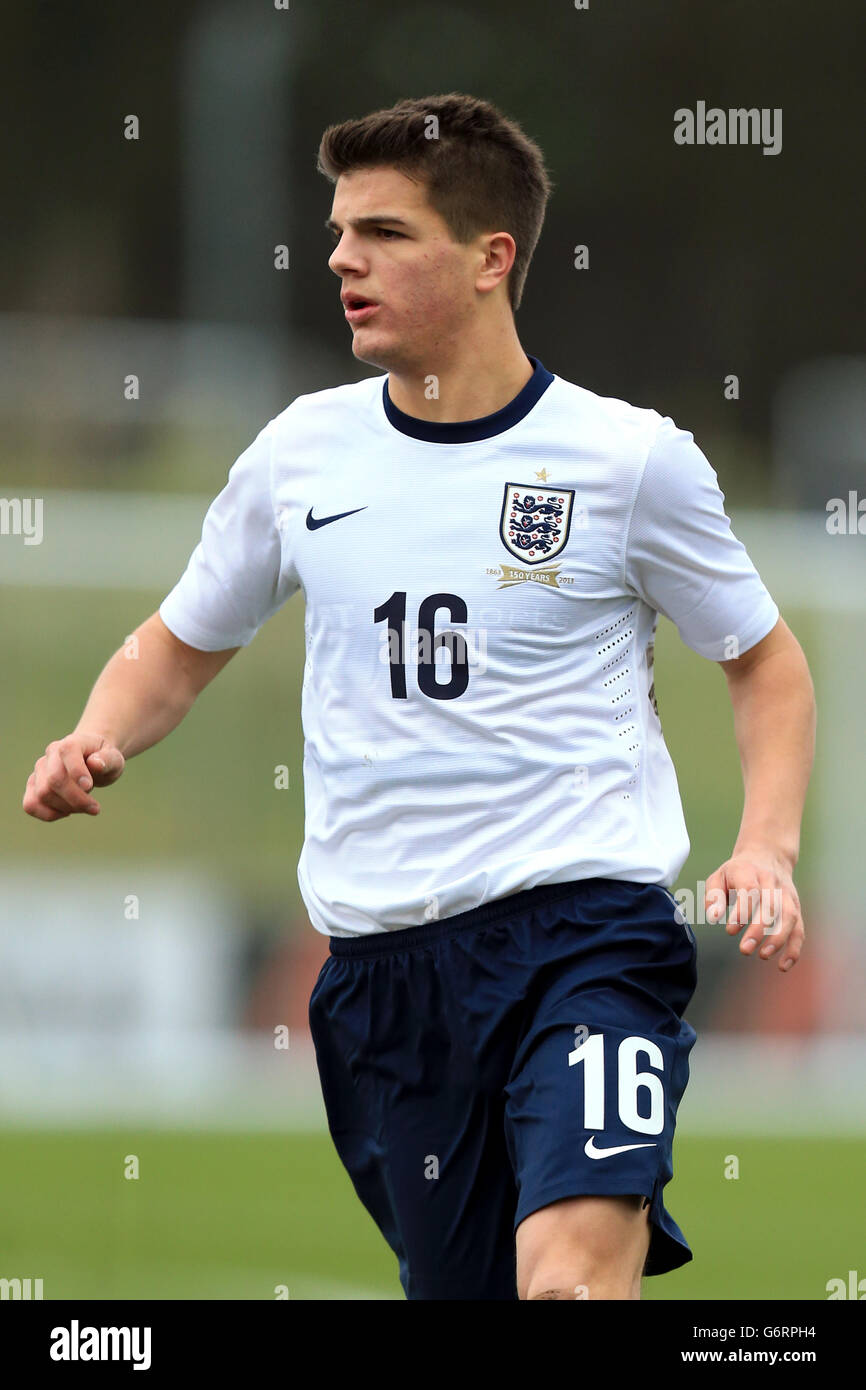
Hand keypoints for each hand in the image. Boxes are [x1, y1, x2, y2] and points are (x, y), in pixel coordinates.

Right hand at [23, 733, 124, 820]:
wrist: (91, 760)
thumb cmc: (103, 760)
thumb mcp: (114, 758)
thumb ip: (107, 760)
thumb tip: (95, 764)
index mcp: (71, 743)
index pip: (67, 752)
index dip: (77, 772)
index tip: (90, 787)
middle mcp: (51, 754)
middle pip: (54, 780)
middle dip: (76, 799)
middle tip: (95, 808)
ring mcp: (39, 770)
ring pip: (43, 794)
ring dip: (66, 808)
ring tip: (84, 807)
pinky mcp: (34, 786)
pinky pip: (30, 805)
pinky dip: (48, 814)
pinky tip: (66, 812)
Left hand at [704, 848, 803, 972]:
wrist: (767, 855)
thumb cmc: (737, 871)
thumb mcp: (719, 876)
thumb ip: (713, 896)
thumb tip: (713, 918)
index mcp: (749, 871)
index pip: (749, 890)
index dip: (742, 912)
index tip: (730, 930)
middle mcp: (771, 882)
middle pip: (770, 906)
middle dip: (759, 930)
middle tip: (745, 950)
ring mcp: (786, 895)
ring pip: (789, 916)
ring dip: (779, 938)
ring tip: (764, 955)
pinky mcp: (795, 907)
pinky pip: (799, 928)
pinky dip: (794, 948)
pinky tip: (784, 965)